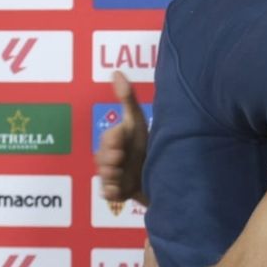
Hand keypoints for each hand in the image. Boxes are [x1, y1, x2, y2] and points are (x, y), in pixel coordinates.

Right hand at [96, 71, 149, 205]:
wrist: (164, 172)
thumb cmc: (148, 144)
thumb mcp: (138, 121)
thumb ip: (127, 98)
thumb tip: (115, 72)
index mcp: (115, 141)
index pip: (108, 139)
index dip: (113, 140)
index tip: (121, 140)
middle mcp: (111, 159)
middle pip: (102, 159)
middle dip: (109, 159)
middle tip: (119, 158)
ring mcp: (113, 177)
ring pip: (104, 176)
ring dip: (110, 175)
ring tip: (120, 174)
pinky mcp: (118, 193)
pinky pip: (108, 194)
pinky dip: (111, 192)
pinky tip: (118, 190)